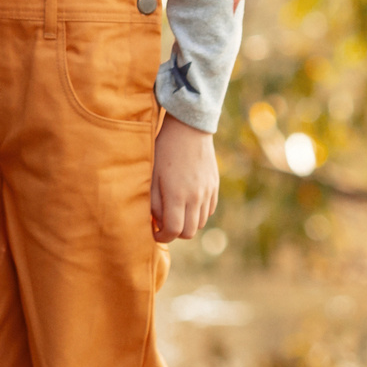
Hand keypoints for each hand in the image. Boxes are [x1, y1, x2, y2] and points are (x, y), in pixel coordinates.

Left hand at [151, 117, 217, 242]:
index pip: (173, 231)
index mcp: (177, 196)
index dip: (162, 237)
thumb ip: (154, 203)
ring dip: (187, 223)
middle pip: (189, 232)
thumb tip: (157, 223)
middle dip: (175, 233)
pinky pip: (208, 209)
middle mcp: (196, 197)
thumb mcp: (152, 176)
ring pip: (200, 223)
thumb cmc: (164, 150)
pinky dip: (198, 212)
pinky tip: (188, 202)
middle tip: (164, 224)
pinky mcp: (214, 186)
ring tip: (176, 212)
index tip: (155, 233)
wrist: (188, 129)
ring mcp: (208, 192)